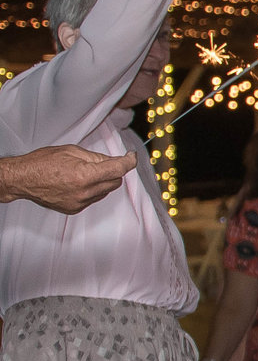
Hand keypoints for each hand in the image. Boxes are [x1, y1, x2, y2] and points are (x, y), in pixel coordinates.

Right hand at [0, 144, 135, 212]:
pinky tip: (79, 182)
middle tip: (101, 163)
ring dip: (102, 181)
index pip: (118, 169)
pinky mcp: (75, 209)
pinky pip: (93, 198)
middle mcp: (85, 192)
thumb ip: (96, 157)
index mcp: (85, 175)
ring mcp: (80, 203)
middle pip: (115, 182)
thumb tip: (114, 160)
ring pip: (105, 191)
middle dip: (113, 171)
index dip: (128, 161)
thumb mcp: (72, 151)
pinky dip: (92, 190)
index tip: (131, 157)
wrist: (22, 179)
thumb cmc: (42, 163)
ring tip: (84, 172)